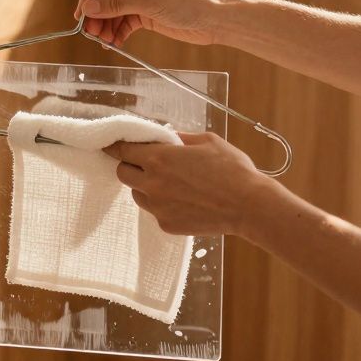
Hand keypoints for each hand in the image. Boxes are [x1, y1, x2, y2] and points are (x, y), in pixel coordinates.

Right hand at [74, 0, 232, 46]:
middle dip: (97, 14)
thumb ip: (116, 5)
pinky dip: (117, 33)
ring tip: (103, 42)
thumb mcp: (149, 3)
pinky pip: (124, 22)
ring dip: (106, 26)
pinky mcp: (147, 13)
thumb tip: (88, 8)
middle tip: (90, 33)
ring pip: (114, 11)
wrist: (216, 19)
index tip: (80, 14)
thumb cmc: (190, 1)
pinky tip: (113, 44)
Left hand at [103, 132, 272, 237]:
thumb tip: (165, 135)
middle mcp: (152, 184)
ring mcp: (158, 207)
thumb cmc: (232, 169)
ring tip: (171, 183)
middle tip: (145, 163)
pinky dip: (163, 204)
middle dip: (130, 166)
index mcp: (159, 159)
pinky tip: (184, 200)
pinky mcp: (166, 225)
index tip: (112, 145)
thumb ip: (179, 137)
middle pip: (123, 174)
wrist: (249, 206)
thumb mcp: (206, 141)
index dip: (116, 146)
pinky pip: (155, 211)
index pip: (123, 151)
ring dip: (145, 186)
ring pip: (138, 195)